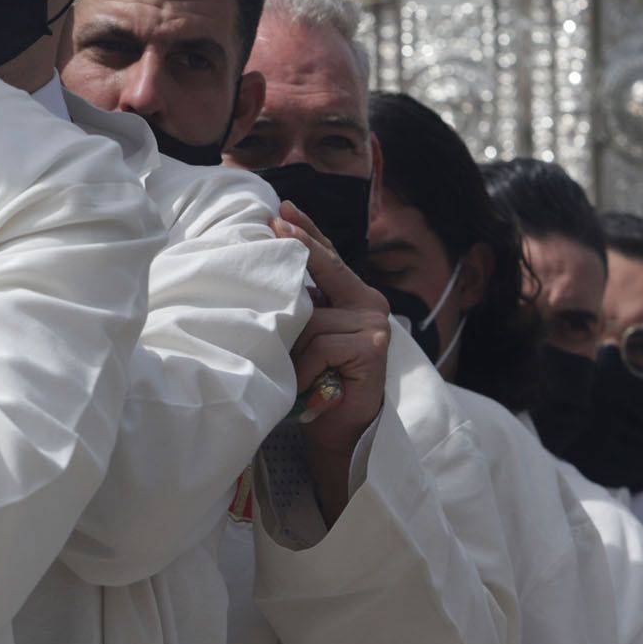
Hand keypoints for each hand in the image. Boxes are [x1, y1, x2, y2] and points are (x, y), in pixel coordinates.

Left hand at [276, 201, 389, 524]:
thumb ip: (301, 304)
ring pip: (313, 316)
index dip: (307, 233)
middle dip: (300, 246)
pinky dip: (304, 368)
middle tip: (275, 222)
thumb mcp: (306, 335)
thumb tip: (268, 266)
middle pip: (327, 268)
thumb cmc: (317, 383)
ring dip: (294, 350)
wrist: (339, 434)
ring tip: (295, 375)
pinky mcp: (371, 346)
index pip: (328, 258)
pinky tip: (307, 388)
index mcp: (354, 298)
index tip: (282, 210)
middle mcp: (369, 303)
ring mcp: (374, 324)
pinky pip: (319, 344)